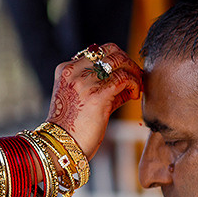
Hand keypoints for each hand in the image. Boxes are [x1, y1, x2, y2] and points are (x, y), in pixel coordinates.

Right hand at [45, 43, 141, 157]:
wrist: (60, 146)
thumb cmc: (71, 128)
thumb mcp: (79, 100)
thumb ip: (98, 86)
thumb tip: (127, 82)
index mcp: (66, 69)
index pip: (97, 51)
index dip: (115, 59)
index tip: (124, 71)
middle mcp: (74, 71)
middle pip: (110, 50)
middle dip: (127, 61)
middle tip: (135, 75)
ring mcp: (85, 82)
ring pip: (120, 61)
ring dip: (134, 72)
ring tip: (137, 87)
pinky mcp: (97, 95)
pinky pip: (124, 78)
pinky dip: (134, 84)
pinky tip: (135, 95)